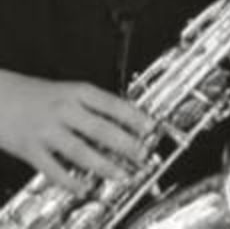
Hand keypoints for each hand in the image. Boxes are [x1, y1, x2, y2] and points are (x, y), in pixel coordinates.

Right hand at [0, 70, 151, 195]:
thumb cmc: (34, 93)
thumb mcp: (68, 90)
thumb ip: (90, 104)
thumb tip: (120, 119)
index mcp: (77, 92)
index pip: (113, 104)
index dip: (134, 117)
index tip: (150, 128)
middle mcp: (65, 110)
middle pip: (101, 129)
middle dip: (125, 144)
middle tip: (142, 155)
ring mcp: (47, 131)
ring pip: (81, 151)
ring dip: (104, 165)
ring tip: (121, 174)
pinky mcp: (30, 150)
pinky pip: (53, 169)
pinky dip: (70, 180)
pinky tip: (83, 187)